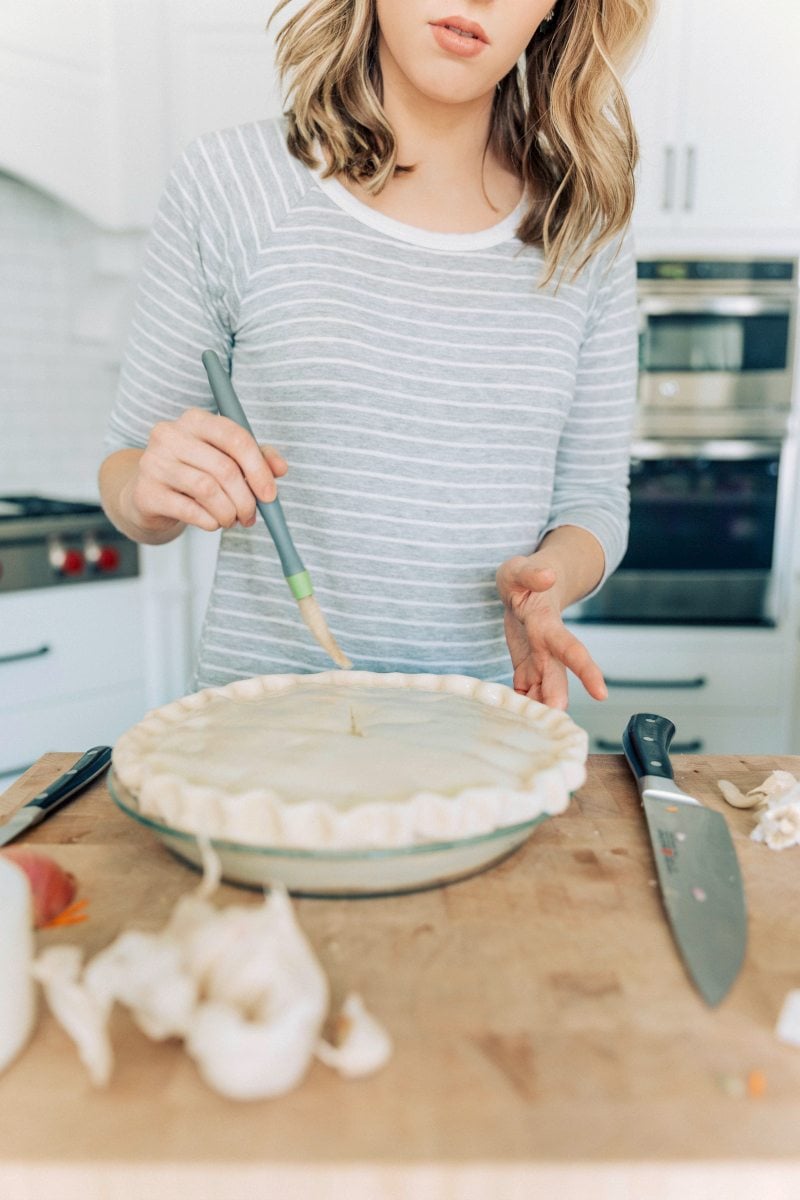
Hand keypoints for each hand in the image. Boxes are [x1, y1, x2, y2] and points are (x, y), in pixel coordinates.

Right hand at [124, 408, 287, 533]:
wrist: (149, 495)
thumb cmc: (193, 473)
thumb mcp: (226, 459)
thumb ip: (257, 459)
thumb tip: (280, 468)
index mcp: (195, 420)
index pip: (235, 437)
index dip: (258, 469)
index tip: (270, 494)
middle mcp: (170, 435)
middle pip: (224, 468)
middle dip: (245, 499)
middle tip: (250, 516)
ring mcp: (154, 462)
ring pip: (207, 489)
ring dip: (228, 512)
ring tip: (230, 519)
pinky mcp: (146, 492)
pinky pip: (190, 510)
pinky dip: (209, 521)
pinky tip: (212, 522)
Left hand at [496, 554, 606, 709]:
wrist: (527, 586)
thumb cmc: (523, 577)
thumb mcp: (519, 569)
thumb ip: (531, 572)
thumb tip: (548, 576)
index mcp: (547, 625)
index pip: (571, 649)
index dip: (586, 671)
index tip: (601, 693)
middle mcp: (546, 647)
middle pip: (557, 678)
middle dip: (558, 700)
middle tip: (557, 721)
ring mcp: (536, 659)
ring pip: (542, 690)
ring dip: (540, 710)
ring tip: (532, 730)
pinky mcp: (524, 666)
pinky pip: (525, 690)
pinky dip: (522, 706)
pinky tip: (517, 722)